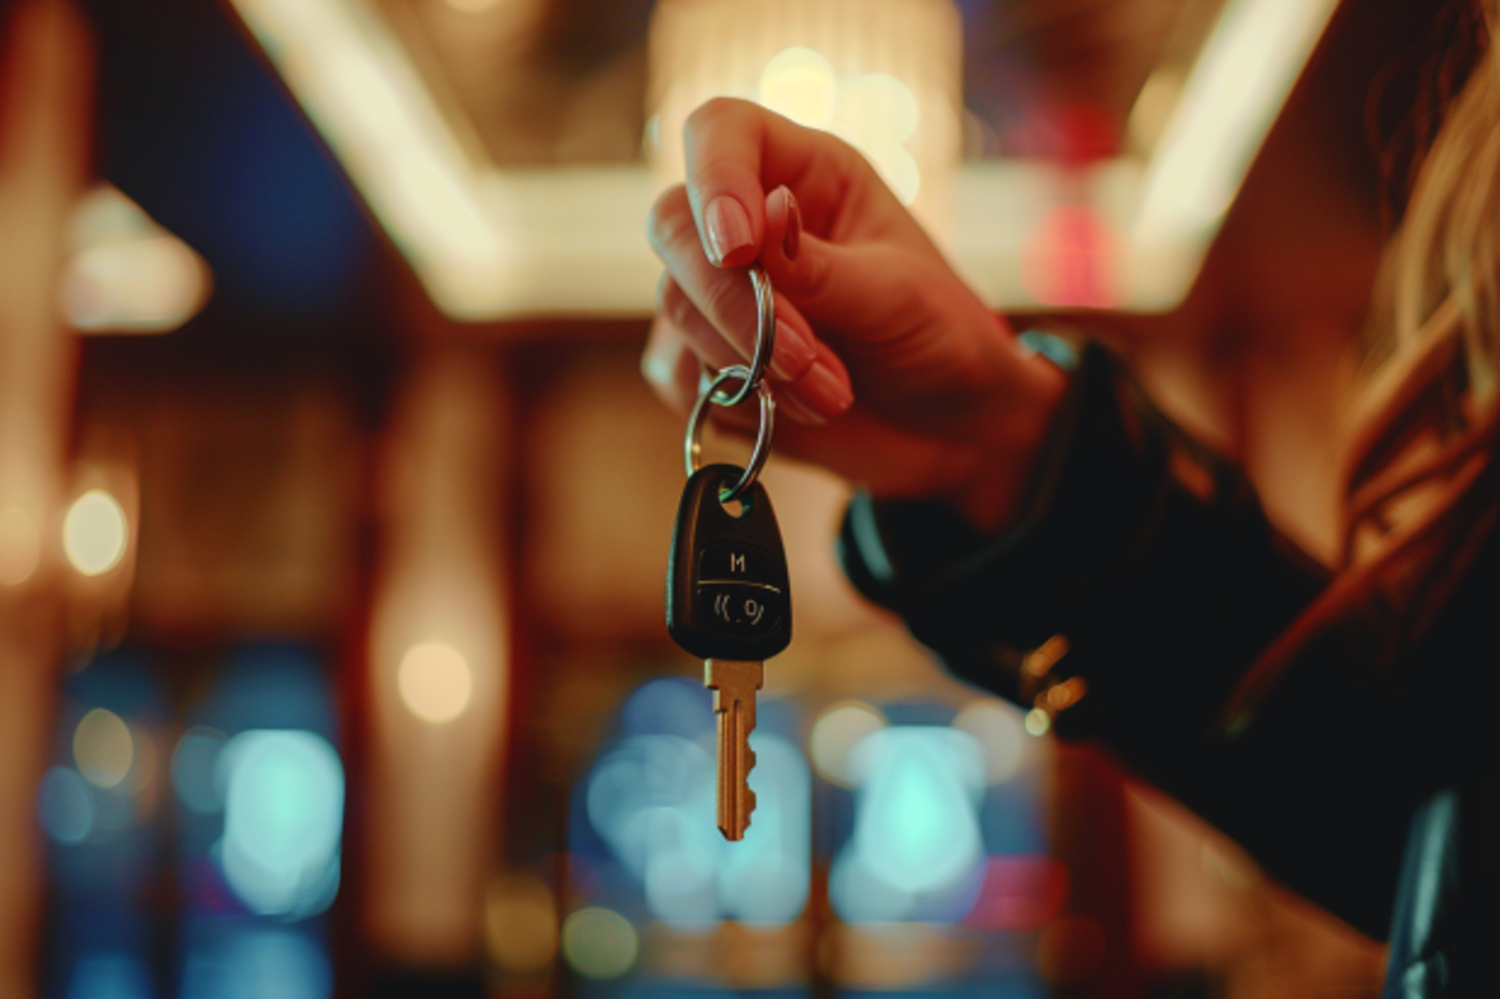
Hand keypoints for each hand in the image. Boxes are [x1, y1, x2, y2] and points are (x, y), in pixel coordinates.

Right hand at [644, 98, 1066, 531]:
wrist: (946, 425)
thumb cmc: (937, 336)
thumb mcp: (896, 295)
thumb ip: (818, 264)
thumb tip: (763, 215)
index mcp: (805, 174)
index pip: (721, 132)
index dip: (714, 177)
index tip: (738, 247)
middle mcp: (750, 223)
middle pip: (676, 227)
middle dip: (734, 303)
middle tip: (805, 357)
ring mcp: (721, 292)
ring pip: (678, 307)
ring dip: (751, 363)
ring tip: (831, 394)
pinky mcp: (707, 359)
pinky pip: (677, 372)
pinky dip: (732, 397)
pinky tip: (795, 409)